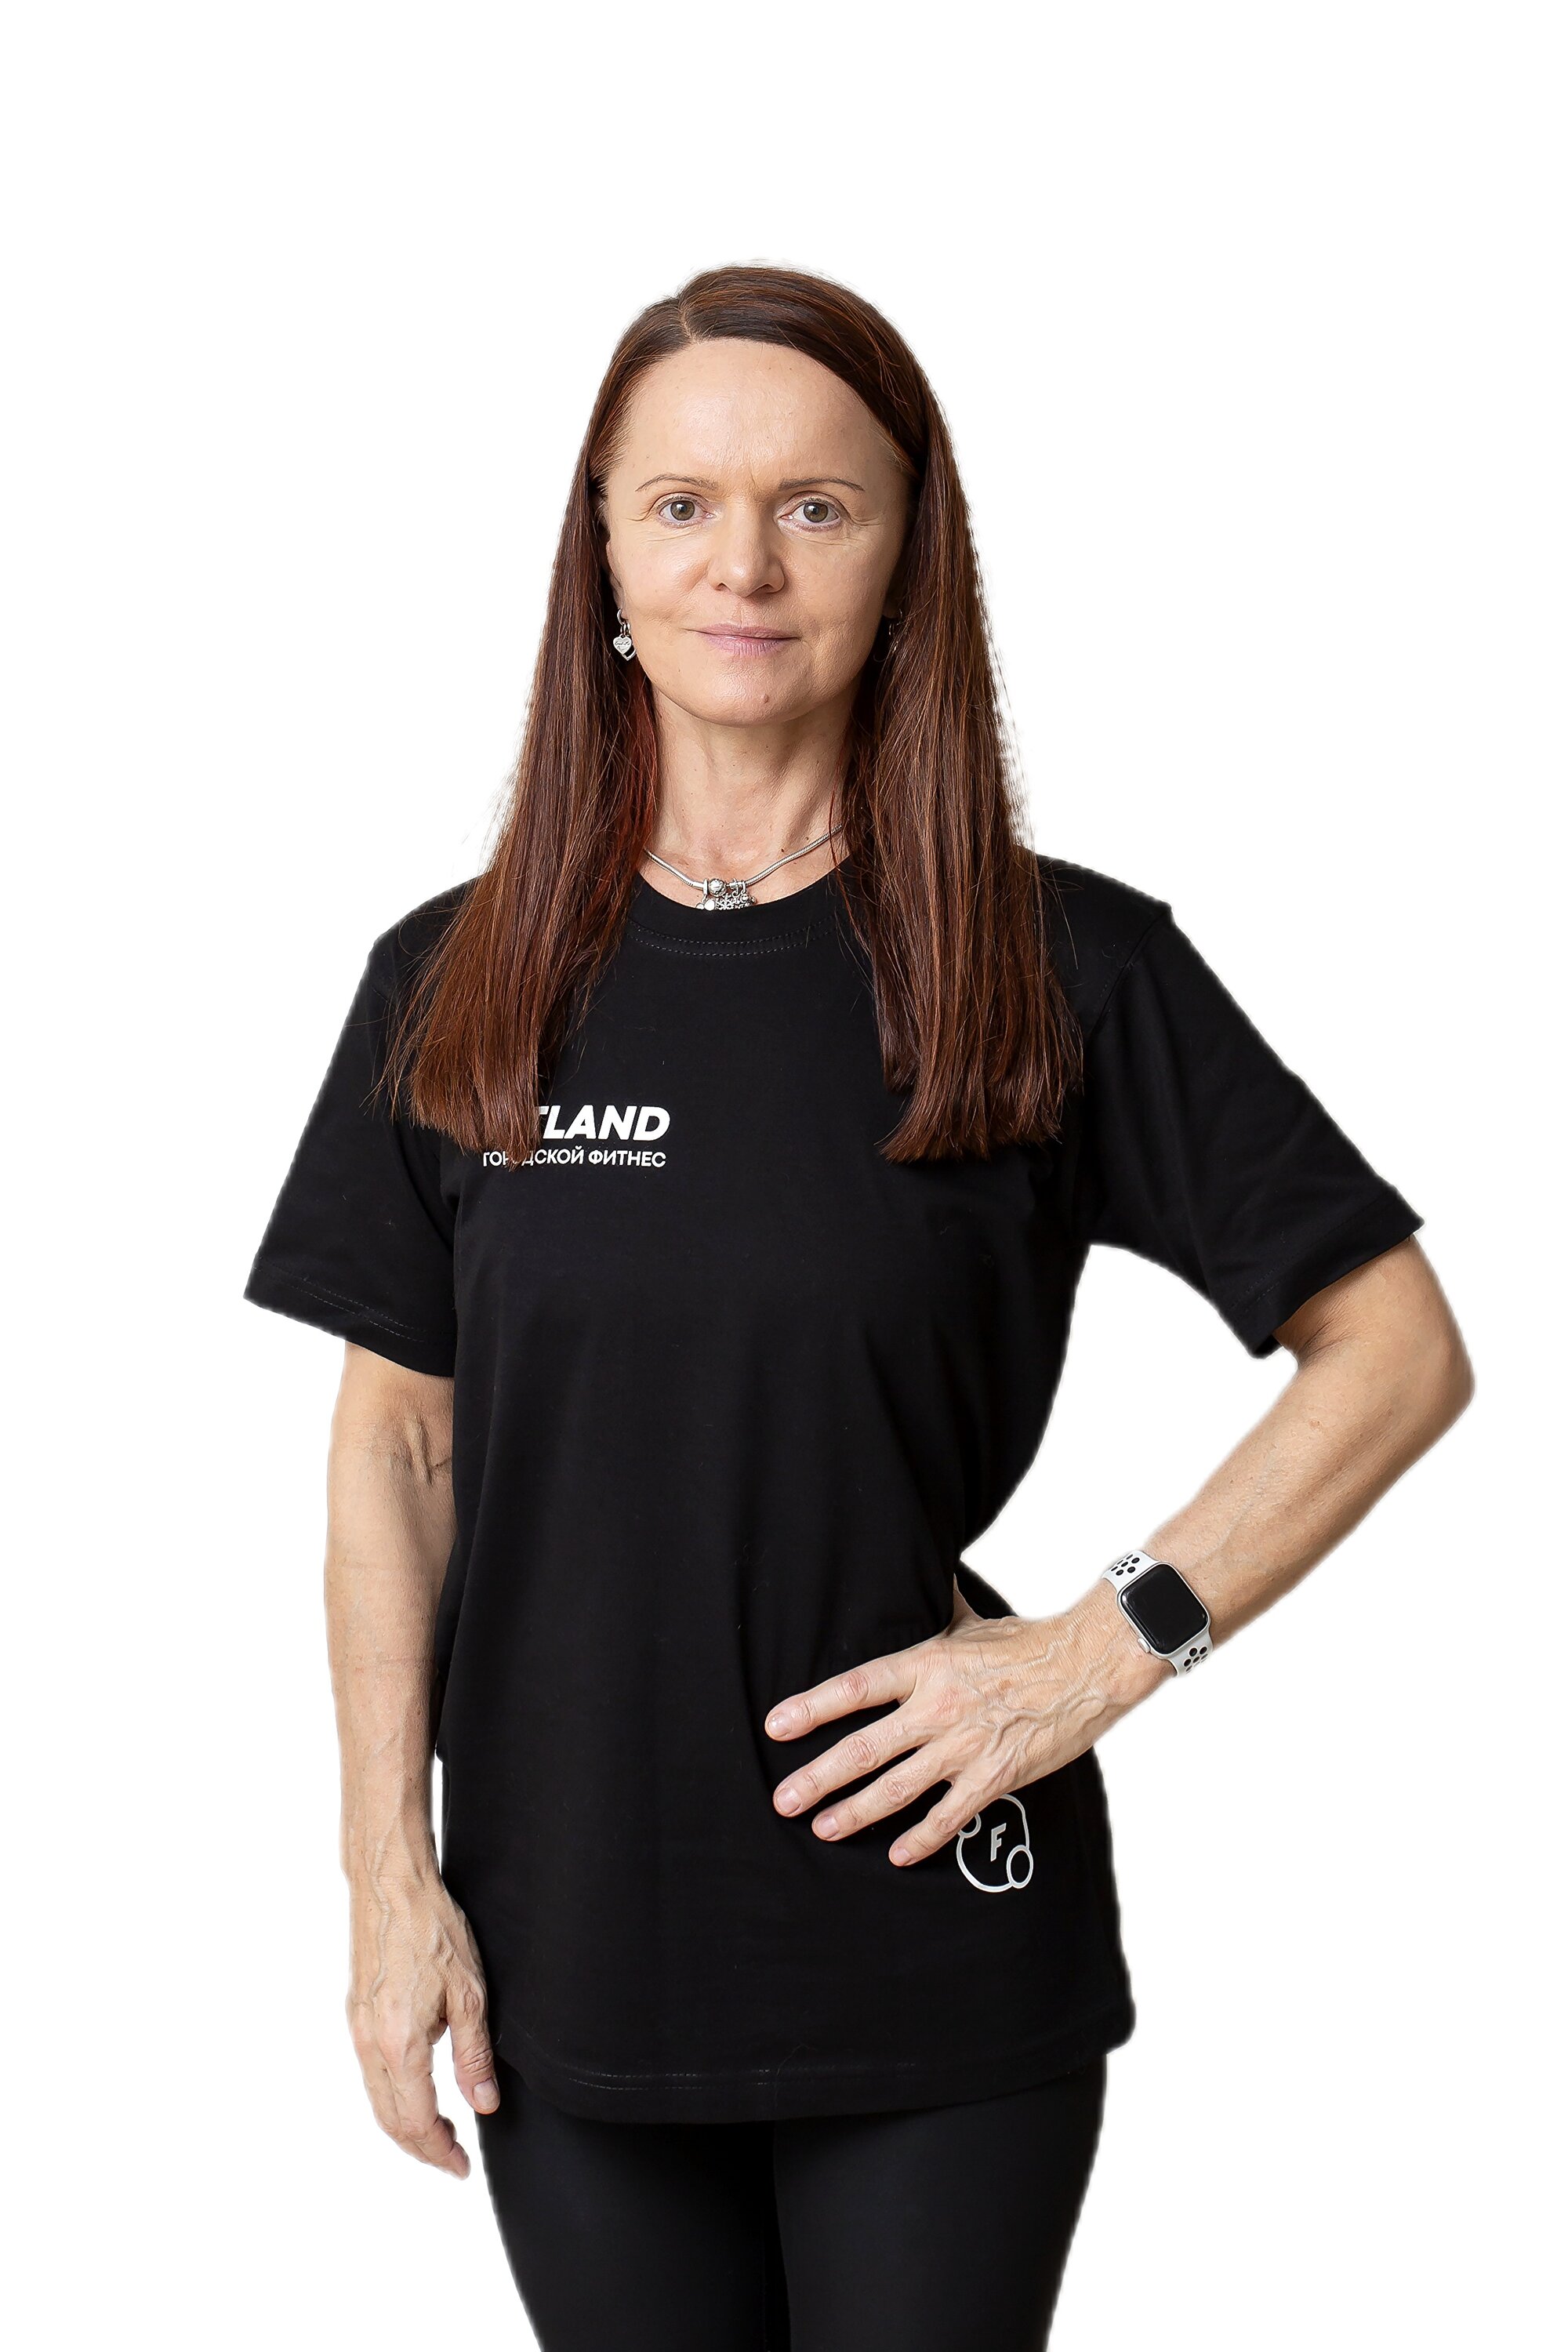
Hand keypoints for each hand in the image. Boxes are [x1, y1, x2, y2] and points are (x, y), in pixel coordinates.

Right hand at [346, 1872, 497, 2176]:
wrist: (390, 1884)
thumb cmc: (431, 1928)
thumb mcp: (469, 1994)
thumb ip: (474, 2056)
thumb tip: (483, 2105)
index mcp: (398, 2044)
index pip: (415, 2122)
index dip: (439, 2151)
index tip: (460, 2166)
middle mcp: (369, 2043)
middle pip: (390, 2120)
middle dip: (421, 2147)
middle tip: (452, 2158)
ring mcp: (357, 2028)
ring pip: (377, 2099)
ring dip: (405, 2124)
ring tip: (438, 2131)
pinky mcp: (356, 2012)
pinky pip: (370, 2073)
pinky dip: (391, 2096)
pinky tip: (414, 2090)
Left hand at [764, 1574, 1164, 1866]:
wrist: (1086, 1666)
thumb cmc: (1028, 1642)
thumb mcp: (972, 1620)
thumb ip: (939, 1608)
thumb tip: (924, 1573)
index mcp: (925, 1665)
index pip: (855, 1688)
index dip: (812, 1708)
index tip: (777, 1726)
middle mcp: (935, 1708)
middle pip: (863, 1748)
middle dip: (818, 1778)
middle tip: (782, 1800)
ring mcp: (963, 1746)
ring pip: (896, 1787)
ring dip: (855, 1812)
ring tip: (822, 1829)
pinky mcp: (994, 1776)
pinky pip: (949, 1814)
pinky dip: (922, 1838)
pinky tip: (898, 1856)